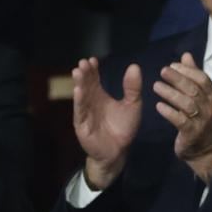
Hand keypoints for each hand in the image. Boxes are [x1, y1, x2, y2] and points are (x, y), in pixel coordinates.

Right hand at [73, 57, 141, 190]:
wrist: (119, 151)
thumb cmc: (123, 128)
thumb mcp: (132, 105)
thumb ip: (132, 88)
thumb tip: (134, 66)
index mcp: (100, 95)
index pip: (94, 79)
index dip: (93, 69)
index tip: (93, 60)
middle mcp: (90, 102)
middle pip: (85, 84)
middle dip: (84, 73)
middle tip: (83, 62)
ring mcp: (84, 113)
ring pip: (80, 95)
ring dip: (79, 83)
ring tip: (77, 72)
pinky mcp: (82, 124)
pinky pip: (80, 111)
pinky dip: (78, 100)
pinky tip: (78, 90)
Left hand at [153, 52, 211, 182]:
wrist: (205, 148)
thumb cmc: (199, 117)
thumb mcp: (199, 95)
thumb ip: (192, 75)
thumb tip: (185, 55)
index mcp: (211, 95)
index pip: (202, 78)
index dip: (187, 71)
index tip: (172, 64)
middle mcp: (209, 106)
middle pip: (194, 89)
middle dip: (178, 79)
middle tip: (162, 71)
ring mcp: (201, 120)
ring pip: (187, 104)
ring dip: (171, 94)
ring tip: (156, 86)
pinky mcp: (192, 133)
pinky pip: (181, 121)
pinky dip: (169, 113)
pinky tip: (158, 106)